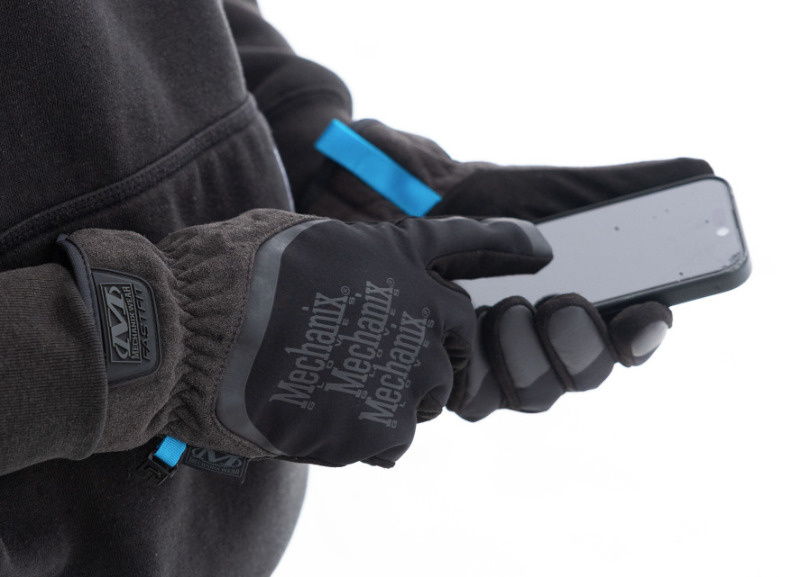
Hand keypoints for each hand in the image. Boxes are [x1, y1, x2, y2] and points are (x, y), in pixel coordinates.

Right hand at [63, 210, 550, 466]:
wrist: (194, 330)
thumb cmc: (230, 274)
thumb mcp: (295, 238)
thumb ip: (342, 260)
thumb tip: (340, 279)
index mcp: (395, 254)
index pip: (470, 242)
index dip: (507, 243)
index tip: (540, 251)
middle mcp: (418, 308)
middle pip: (458, 335)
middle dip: (440, 352)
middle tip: (400, 366)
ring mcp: (408, 367)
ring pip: (429, 395)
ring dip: (395, 398)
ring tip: (341, 396)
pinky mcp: (384, 423)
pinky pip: (395, 439)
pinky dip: (367, 437)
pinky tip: (327, 427)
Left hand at [303, 120, 700, 420]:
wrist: (386, 197)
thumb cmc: (474, 193)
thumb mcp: (547, 186)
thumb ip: (618, 186)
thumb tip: (699, 175)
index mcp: (573, 305)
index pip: (623, 341)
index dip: (640, 337)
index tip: (648, 312)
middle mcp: (536, 343)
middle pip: (579, 378)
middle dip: (578, 346)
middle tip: (561, 305)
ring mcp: (488, 362)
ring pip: (526, 395)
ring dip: (526, 355)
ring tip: (504, 307)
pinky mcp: (441, 371)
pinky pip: (465, 397)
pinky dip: (470, 366)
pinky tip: (459, 331)